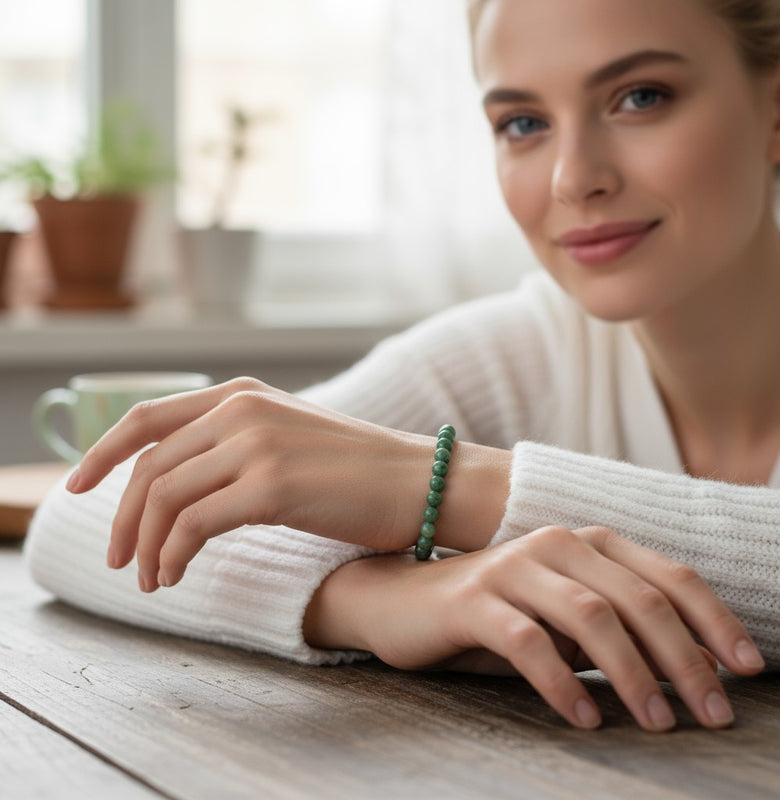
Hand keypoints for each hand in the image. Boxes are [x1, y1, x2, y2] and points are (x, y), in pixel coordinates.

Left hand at [67, 377, 433, 590]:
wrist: (422, 482)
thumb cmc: (359, 471)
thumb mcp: (288, 440)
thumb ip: (235, 446)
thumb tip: (181, 487)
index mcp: (243, 393)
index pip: (147, 417)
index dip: (101, 452)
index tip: (77, 486)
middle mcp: (244, 409)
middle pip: (149, 464)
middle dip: (122, 517)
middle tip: (119, 559)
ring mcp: (257, 443)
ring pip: (165, 496)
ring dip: (146, 544)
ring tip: (151, 578)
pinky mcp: (272, 485)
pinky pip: (194, 524)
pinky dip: (172, 555)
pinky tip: (175, 576)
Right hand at [304, 525, 764, 731]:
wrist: (404, 600)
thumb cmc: (498, 611)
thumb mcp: (565, 613)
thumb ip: (619, 624)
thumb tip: (694, 662)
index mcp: (586, 541)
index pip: (668, 576)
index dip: (715, 621)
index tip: (748, 671)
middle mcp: (555, 543)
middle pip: (639, 599)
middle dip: (685, 659)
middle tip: (712, 714)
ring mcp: (513, 567)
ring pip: (591, 616)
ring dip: (634, 674)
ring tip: (657, 723)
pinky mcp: (474, 600)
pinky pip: (529, 642)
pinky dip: (564, 683)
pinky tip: (586, 717)